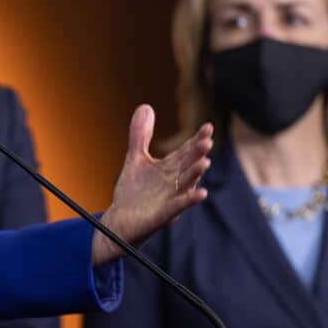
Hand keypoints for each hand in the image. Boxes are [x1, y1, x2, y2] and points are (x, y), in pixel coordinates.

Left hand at [94, 105, 212, 264]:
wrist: (119, 221)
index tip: (208, 127)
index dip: (196, 140)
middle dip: (198, 154)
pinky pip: (178, 207)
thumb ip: (140, 135)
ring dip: (195, 174)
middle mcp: (174, 183)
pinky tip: (201, 193)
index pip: (186, 151)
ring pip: (187, 185)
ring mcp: (170, 199)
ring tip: (205, 162)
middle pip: (188, 166)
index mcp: (169, 169)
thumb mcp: (135, 158)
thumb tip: (146, 106)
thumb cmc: (133, 191)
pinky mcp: (162, 216)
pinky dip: (189, 200)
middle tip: (207, 141)